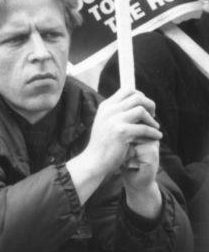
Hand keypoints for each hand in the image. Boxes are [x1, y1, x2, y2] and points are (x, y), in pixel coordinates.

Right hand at [67, 89, 161, 204]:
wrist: (94, 161)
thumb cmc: (103, 144)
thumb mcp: (106, 123)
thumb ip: (118, 113)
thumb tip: (137, 106)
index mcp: (106, 106)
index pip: (127, 90)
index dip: (140, 96)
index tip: (146, 107)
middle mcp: (109, 110)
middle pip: (137, 96)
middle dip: (150, 105)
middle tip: (153, 116)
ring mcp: (114, 120)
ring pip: (141, 109)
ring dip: (152, 119)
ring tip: (155, 127)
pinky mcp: (121, 132)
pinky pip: (144, 128)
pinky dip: (153, 132)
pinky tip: (157, 137)